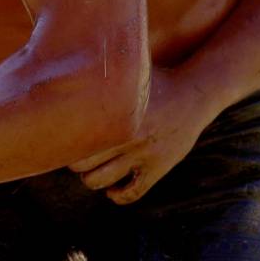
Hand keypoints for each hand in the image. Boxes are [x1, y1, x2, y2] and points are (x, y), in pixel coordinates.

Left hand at [68, 68, 214, 203]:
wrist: (194, 95)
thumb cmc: (156, 81)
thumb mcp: (129, 76)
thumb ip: (103, 77)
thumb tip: (75, 64)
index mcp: (117, 114)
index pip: (78, 139)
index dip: (65, 143)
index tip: (65, 138)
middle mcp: (127, 137)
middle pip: (85, 165)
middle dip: (76, 164)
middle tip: (78, 156)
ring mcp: (143, 155)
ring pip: (103, 181)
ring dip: (93, 180)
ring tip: (92, 172)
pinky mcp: (158, 168)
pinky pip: (133, 193)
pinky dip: (118, 196)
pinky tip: (112, 190)